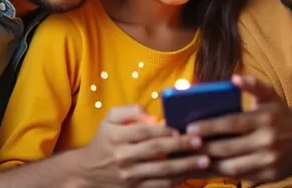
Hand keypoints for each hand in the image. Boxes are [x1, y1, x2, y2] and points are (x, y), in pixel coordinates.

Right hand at [80, 105, 210, 186]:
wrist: (87, 172)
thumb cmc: (104, 140)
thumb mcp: (109, 119)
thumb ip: (129, 111)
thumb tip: (151, 116)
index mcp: (116, 136)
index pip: (144, 131)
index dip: (164, 129)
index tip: (182, 128)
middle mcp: (123, 156)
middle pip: (156, 150)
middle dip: (180, 145)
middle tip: (200, 142)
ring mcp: (129, 175)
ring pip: (161, 170)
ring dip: (185, 165)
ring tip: (204, 160)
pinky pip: (159, 185)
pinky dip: (176, 180)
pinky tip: (190, 174)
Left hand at [186, 76, 291, 183]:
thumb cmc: (283, 114)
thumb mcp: (271, 95)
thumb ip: (253, 84)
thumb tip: (234, 78)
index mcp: (264, 119)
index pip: (231, 123)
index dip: (209, 126)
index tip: (190, 128)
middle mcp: (267, 141)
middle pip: (228, 147)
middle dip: (204, 147)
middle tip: (185, 145)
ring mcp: (269, 161)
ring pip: (233, 167)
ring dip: (211, 164)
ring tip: (192, 159)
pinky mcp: (270, 175)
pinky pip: (242, 176)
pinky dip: (224, 173)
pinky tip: (210, 169)